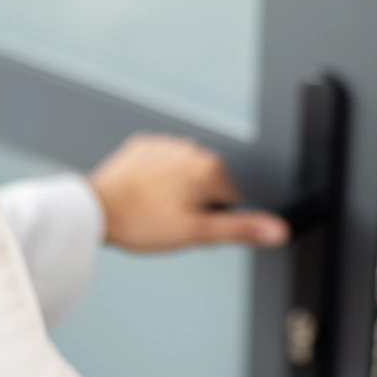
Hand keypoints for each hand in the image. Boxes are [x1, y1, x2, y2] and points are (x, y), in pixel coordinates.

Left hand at [88, 134, 289, 252]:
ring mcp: (166, 144)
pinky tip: (142, 195)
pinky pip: (160, 164)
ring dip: (175, 191)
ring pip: (183, 174)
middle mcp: (192, 148)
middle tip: (171, 222)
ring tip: (153, 210)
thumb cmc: (143, 221)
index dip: (211, 219)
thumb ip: (241, 229)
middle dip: (195, 204)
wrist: (97, 209)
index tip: (190, 227)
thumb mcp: (197, 233)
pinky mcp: (143, 146)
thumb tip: (278, 230)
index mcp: (210, 168)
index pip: (230, 199)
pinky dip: (155, 179)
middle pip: (207, 185)